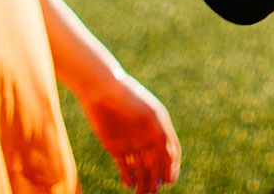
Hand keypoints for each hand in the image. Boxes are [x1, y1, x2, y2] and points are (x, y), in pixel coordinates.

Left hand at [81, 73, 181, 191]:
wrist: (101, 90)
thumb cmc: (129, 98)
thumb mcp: (149, 115)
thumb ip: (162, 135)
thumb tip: (171, 158)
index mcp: (159, 127)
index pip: (170, 152)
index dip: (172, 167)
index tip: (169, 181)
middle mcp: (146, 136)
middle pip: (155, 164)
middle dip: (156, 179)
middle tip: (153, 191)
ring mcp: (131, 142)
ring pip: (141, 168)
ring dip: (143, 181)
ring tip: (142, 193)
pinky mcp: (115, 146)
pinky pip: (124, 166)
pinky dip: (128, 176)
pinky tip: (129, 183)